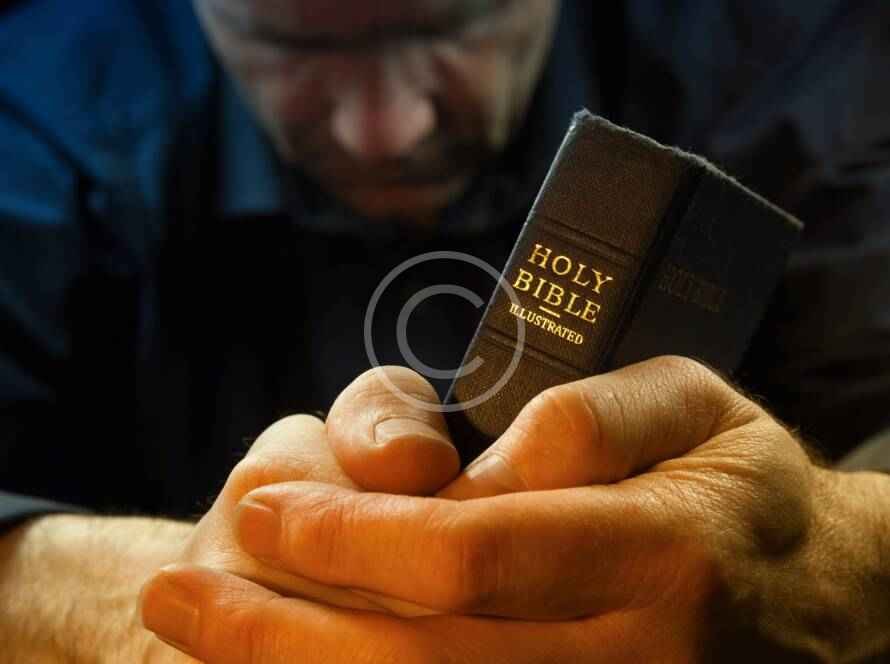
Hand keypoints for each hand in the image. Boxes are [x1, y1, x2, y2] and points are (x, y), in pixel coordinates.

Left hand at [142, 356, 889, 661]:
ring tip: (197, 636)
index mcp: (660, 555)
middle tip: (179, 592)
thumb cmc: (741, 488)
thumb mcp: (694, 403)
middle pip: (419, 660)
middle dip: (277, 631)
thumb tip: (483, 466)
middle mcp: (629, 659)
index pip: (470, 556)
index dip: (350, 538)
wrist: (820, 608)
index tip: (262, 508)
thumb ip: (592, 414)